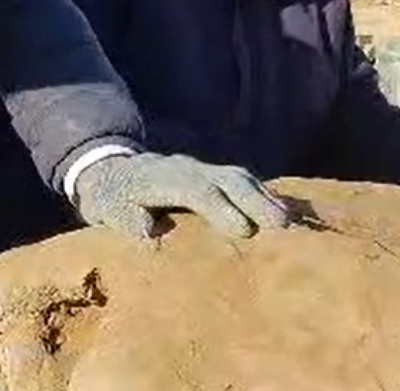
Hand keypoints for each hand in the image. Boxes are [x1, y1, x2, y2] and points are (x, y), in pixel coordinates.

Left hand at [73, 152, 288, 238]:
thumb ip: (125, 219)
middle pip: (227, 180)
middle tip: (282, 226)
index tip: (244, 230)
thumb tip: (147, 231)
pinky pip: (244, 182)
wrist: (112, 169)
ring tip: (291, 224)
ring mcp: (204, 169)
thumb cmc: (112, 199)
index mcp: (161, 177)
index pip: (196, 190)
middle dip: (255, 201)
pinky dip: (266, 197)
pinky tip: (287, 215)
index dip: (220, 208)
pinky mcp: (215, 176)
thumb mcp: (107, 210)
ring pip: (240, 178)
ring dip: (266, 199)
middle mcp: (188, 168)